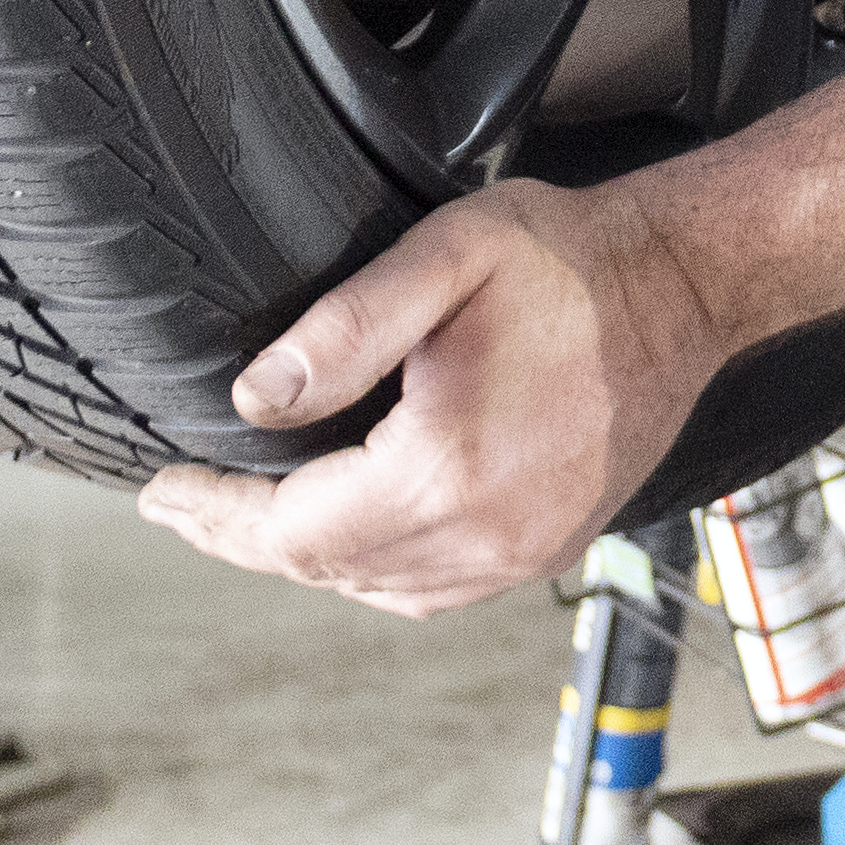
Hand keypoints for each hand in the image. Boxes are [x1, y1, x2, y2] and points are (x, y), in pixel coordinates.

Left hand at [135, 178, 724, 616]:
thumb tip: (255, 399)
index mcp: (446, 468)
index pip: (292, 529)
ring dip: (305, 558)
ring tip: (248, 519)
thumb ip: (345, 327)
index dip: (214, 515)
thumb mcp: (448, 255)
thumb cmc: (573, 262)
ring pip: (375, 588)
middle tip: (185, 504)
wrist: (683, 285)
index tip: (161, 490)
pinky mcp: (546, 547)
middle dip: (243, 539)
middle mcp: (486, 533)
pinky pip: (431, 588)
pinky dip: (371, 570)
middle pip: (324, 570)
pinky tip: (347, 533)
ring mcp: (522, 552)